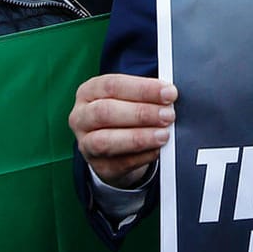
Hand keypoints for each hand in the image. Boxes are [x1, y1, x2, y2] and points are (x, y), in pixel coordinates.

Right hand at [70, 74, 176, 188]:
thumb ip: (147, 94)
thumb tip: (170, 95)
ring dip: (139, 137)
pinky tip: (157, 150)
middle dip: (141, 113)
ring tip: (163, 135)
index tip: (168, 93)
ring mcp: (86, 143)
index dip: (142, 89)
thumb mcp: (130, 98)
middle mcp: (82, 116)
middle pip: (105, 112)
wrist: (115, 147)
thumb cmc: (125, 113)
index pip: (113, 85)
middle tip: (168, 115)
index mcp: (90, 91)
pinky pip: (119, 163)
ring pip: (105, 141)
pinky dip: (141, 156)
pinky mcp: (99, 166)